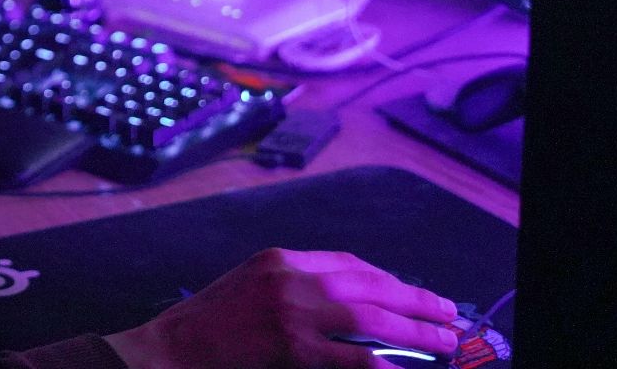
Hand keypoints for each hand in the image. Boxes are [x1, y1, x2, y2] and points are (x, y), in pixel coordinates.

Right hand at [103, 248, 458, 367]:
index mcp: (280, 258)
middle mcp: (291, 277)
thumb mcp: (249, 287)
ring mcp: (292, 311)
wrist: (168, 348)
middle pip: (369, 283)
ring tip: (443, 339)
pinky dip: (380, 362)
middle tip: (448, 311)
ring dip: (414, 328)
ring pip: (370, 316)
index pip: (349, 261)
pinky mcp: (291, 346)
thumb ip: (292, 287)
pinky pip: (350, 355)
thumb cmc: (205, 325)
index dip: (387, 278)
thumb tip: (345, 303)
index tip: (412, 292)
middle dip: (415, 298)